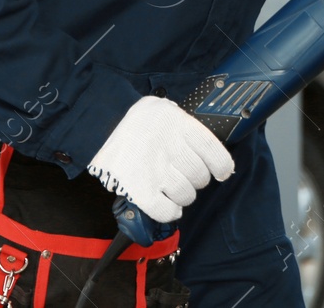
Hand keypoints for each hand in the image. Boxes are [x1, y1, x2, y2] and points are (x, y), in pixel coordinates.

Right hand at [87, 95, 233, 222]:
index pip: (212, 149)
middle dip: (196, 180)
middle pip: (200, 176)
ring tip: (172, 187)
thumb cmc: (140, 122)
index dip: (222, 165)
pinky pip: (166, 210)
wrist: (101, 122)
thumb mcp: (168, 112)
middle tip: (184, 174)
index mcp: (179, 124)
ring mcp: (155, 169)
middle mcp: (169, 146)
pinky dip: (170, 211)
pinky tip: (167, 204)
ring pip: (186, 195)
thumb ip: (189, 130)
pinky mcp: (139, 189)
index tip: (222, 172)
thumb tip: (213, 158)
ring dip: (183, 196)